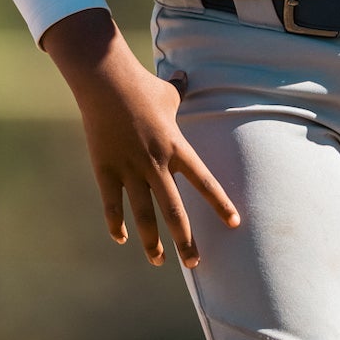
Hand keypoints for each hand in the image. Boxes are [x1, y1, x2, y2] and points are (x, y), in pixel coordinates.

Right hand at [40, 8, 239, 267]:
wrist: (105, 81)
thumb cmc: (140, 85)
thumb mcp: (167, 90)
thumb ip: (180, 90)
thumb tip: (184, 75)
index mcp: (176, 147)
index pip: (205, 182)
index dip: (219, 204)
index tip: (234, 224)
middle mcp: (156, 163)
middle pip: (174, 211)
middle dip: (185, 241)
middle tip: (195, 264)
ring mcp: (129, 168)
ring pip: (143, 214)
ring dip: (151, 241)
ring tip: (158, 261)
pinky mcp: (105, 168)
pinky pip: (112, 203)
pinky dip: (115, 222)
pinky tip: (121, 238)